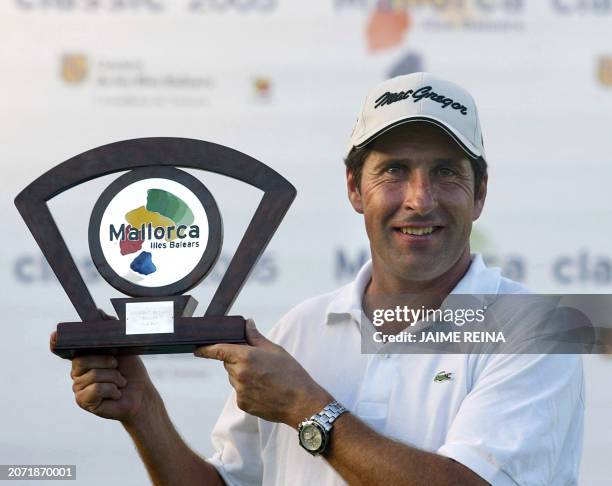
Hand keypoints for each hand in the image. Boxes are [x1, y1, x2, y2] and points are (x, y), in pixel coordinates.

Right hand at [50, 313, 158, 426]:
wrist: (141, 394)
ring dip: (114, 377)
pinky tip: (115, 393)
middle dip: (105, 361)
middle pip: (81, 360)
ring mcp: (78, 387)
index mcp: (84, 356)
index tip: (54, 335)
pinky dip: (112, 389)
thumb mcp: (124, 346)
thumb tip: (98, 312)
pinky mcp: (83, 401)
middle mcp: (77, 371)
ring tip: (120, 381)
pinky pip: (96, 389)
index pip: (64, 349)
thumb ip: (111, 329)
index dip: (57, 343)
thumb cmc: (131, 370)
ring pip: (92, 375)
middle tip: (117, 364)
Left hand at [194, 319, 332, 426]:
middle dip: (237, 360)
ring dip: (242, 375)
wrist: (301, 403)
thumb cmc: (291, 374)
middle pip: (228, 364)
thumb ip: (256, 337)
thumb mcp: (275, 350)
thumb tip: (247, 324)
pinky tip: (264, 389)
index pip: (218, 350)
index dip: (206, 349)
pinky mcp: (243, 404)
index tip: (198, 348)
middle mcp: (239, 374)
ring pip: (234, 378)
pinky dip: (247, 389)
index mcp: (246, 357)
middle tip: (257, 362)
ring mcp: (240, 391)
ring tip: (264, 377)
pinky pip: (240, 392)